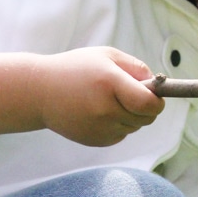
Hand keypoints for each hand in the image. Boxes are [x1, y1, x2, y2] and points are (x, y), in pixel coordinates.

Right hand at [32, 47, 165, 146]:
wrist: (40, 92)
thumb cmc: (76, 69)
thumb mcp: (107, 56)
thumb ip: (136, 67)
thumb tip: (157, 84)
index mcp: (110, 83)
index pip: (148, 104)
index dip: (158, 101)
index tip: (156, 94)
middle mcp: (105, 109)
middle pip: (146, 118)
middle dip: (147, 108)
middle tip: (132, 94)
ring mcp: (99, 128)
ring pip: (135, 127)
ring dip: (132, 116)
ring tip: (111, 100)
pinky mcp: (95, 141)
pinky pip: (121, 135)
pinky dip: (119, 125)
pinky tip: (101, 112)